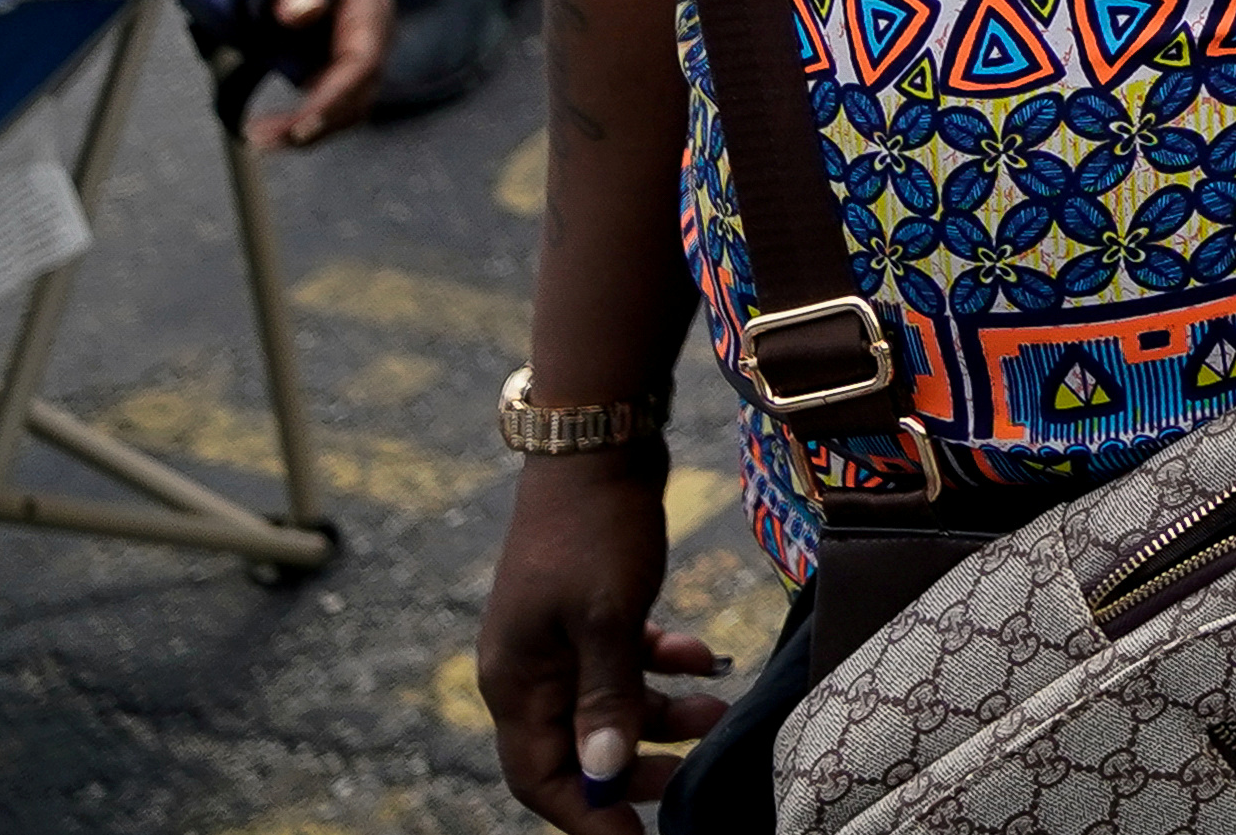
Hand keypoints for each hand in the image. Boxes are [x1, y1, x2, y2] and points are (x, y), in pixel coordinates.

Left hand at [246, 0, 394, 148]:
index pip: (362, 64)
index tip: (299, 126)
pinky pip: (332, 110)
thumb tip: (302, 11)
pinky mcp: (344, 79)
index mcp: (371, 11)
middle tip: (262, 138)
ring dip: (306, 131)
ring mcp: (363, 64)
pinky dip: (304, 126)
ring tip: (259, 136)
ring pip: (347, 111)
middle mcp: (376, 42)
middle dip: (314, 124)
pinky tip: (271, 131)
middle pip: (358, 95)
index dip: (334, 98)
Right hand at [481, 457, 734, 825]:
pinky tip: (706, 654)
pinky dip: (662, 665)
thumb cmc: (596, 529)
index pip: (540, 777)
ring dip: (661, 713)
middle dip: (631, 767)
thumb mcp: (608, 617)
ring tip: (720, 709)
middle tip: (688, 777)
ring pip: (607, 704)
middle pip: (575, 747)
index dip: (587, 813)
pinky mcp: (590, 609)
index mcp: (515, 681)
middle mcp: (527, 667)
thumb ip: (607, 696)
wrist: (598, 438)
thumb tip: (601, 770)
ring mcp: (558, 636)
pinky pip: (623, 660)